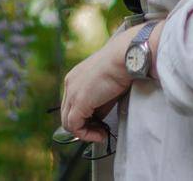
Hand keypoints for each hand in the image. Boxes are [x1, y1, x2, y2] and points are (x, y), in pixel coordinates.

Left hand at [60, 24, 135, 143]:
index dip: (84, 117)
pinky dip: (86, 134)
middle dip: (83, 125)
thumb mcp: (107, 87)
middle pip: (67, 114)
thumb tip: (99, 118)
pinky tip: (100, 134)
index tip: (98, 123)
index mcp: (75, 77)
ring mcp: (72, 92)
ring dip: (84, 132)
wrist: (125, 57)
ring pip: (68, 122)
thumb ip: (99, 103)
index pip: (71, 104)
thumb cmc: (122, 67)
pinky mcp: (78, 102)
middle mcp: (69, 84)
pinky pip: (74, 126)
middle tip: (100, 130)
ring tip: (101, 134)